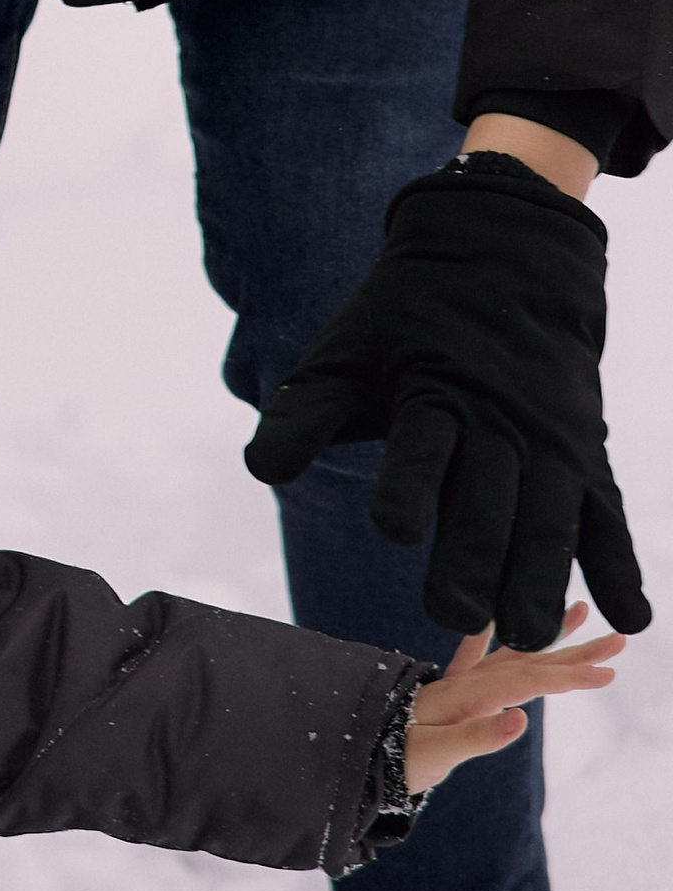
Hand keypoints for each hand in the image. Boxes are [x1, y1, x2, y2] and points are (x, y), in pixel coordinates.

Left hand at [244, 154, 647, 647]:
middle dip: (472, 557)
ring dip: (541, 576)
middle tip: (454, 617)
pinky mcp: (587, 457)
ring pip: (551, 518)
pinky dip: (620, 565)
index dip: (407, 484)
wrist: (504, 256)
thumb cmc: (407, 322)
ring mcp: (551, 442)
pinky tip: (630, 619)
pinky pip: (608, 517)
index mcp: (434, 392)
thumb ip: (303, 413)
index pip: (421, 446)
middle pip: (489, 499)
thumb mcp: (348, 354)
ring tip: (527, 633)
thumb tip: (261, 469)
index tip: (391, 526)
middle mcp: (500, 422)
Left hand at [404, 610, 625, 793]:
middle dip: (576, 652)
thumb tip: (521, 718)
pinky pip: (476, 656)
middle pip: (531, 662)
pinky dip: (487, 635)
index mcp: (468, 694)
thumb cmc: (393, 758)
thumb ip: (477, 736)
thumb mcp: (436, 754)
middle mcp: (467, 682)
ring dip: (547, 637)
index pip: (529, 681)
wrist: (356, 751)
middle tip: (619, 640)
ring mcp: (460, 685)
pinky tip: (491, 617)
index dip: (570, 677)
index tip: (609, 674)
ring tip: (578, 611)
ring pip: (514, 654)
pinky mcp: (451, 692)